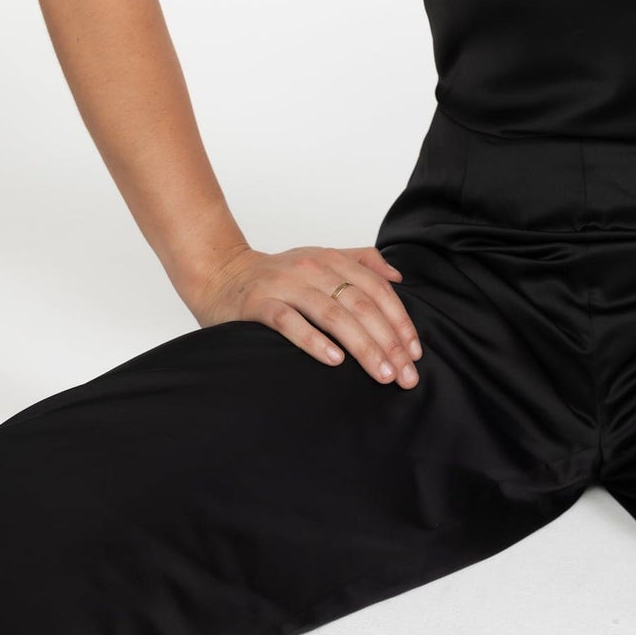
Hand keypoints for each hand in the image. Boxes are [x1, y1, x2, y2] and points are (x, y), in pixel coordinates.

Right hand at [192, 243, 422, 385]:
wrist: (221, 273)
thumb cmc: (277, 275)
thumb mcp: (321, 260)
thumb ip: (361, 262)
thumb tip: (398, 276)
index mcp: (332, 259)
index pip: (377, 290)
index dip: (400, 321)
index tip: (414, 353)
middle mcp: (313, 268)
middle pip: (361, 306)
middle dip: (389, 342)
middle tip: (405, 375)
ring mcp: (286, 285)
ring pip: (333, 315)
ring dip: (362, 346)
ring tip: (381, 373)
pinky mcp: (260, 304)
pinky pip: (290, 322)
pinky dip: (314, 341)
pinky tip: (334, 360)